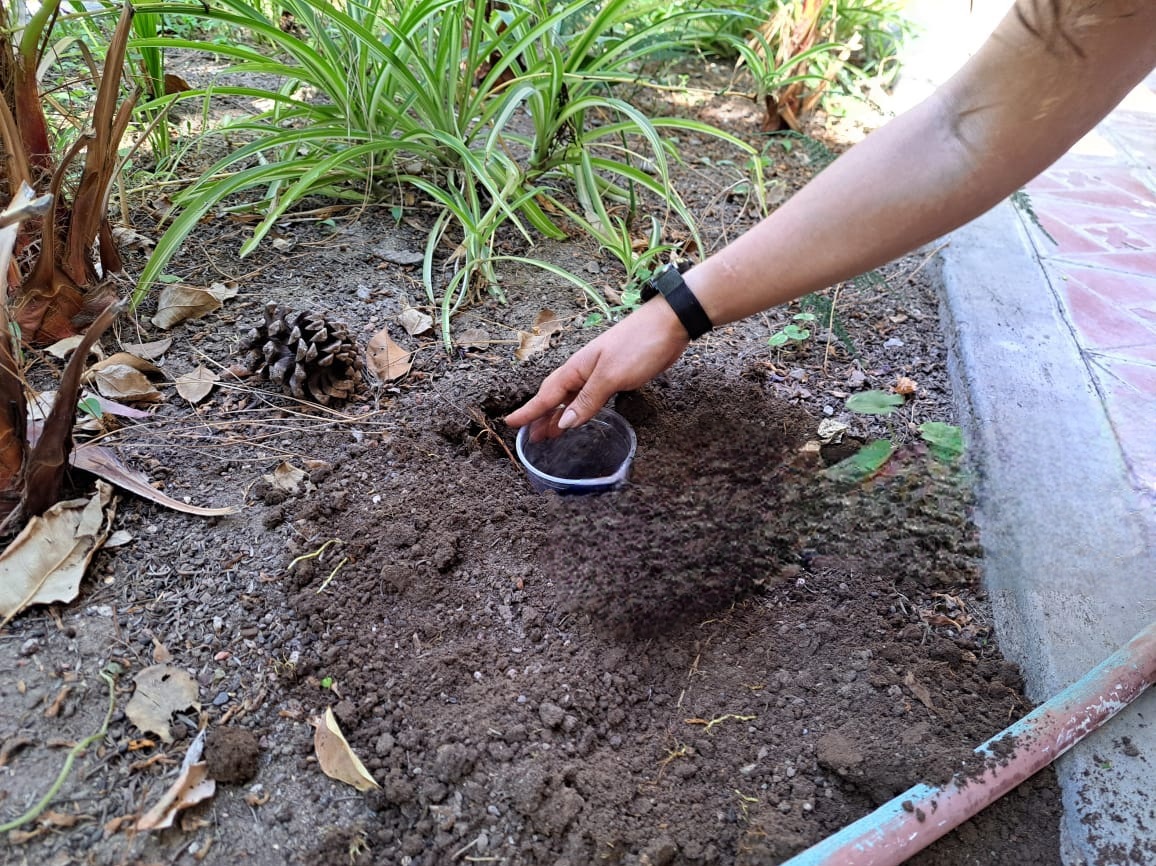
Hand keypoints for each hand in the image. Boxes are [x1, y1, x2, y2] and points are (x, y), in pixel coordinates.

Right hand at [505, 299, 689, 439]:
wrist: (670, 323)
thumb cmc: (639, 345)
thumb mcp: (610, 376)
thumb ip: (587, 400)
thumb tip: (563, 423)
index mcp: (577, 368)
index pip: (546, 394)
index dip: (529, 411)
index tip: (511, 424)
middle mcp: (583, 370)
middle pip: (555, 397)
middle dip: (541, 417)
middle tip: (530, 439)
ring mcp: (599, 372)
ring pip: (572, 398)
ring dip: (559, 415)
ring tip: (550, 434)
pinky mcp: (615, 375)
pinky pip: (589, 397)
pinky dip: (579, 409)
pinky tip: (579, 416)